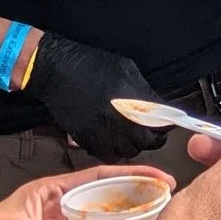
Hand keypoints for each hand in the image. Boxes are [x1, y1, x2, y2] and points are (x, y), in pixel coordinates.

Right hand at [28, 33, 164, 158]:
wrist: (56, 70)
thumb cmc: (92, 65)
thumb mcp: (126, 69)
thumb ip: (144, 91)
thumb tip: (159, 107)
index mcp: (132, 101)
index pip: (160, 125)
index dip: (165, 126)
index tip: (164, 123)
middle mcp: (118, 120)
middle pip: (145, 143)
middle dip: (150, 138)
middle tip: (148, 131)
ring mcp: (101, 132)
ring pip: (127, 152)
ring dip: (131, 145)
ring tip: (129, 135)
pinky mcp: (85, 139)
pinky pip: (106, 154)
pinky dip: (112, 150)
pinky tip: (111, 139)